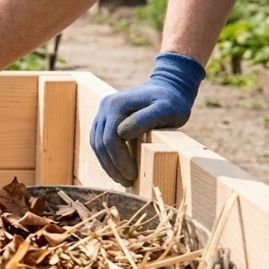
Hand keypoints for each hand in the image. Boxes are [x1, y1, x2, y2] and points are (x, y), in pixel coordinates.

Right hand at [91, 52, 204, 185]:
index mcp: (116, 105)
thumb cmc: (173, 101)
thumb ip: (145, 119)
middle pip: (100, 144)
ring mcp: (102, 111)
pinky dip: (106, 156)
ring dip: (107, 164)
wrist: (169, 86)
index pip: (110, 140)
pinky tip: (117, 167)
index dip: (119, 161)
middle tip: (127, 182)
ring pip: (96, 143)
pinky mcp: (104, 117)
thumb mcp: (167, 109)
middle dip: (112, 166)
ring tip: (121, 179)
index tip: (132, 175)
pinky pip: (98, 140)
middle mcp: (105, 107)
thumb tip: (121, 134)